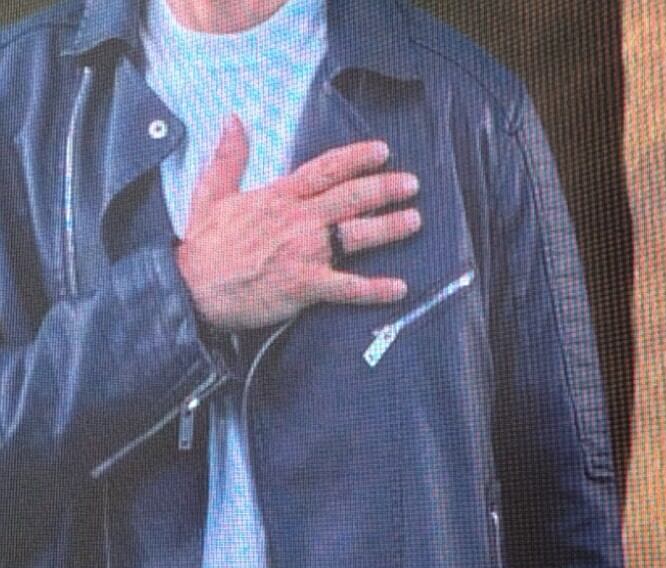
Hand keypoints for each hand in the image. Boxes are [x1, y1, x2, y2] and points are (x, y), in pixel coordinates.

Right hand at [175, 116, 421, 330]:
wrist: (190, 287)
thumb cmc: (203, 244)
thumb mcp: (212, 192)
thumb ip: (229, 156)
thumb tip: (232, 120)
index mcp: (278, 197)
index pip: (325, 170)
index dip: (357, 158)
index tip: (383, 151)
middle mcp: (297, 220)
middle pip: (351, 197)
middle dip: (385, 188)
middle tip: (413, 183)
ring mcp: (304, 252)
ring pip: (357, 235)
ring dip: (390, 227)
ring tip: (415, 220)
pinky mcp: (306, 284)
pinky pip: (349, 287)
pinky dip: (376, 289)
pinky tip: (400, 288)